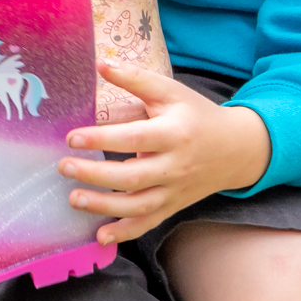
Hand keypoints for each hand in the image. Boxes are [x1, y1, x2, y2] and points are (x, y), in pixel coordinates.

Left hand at [59, 60, 273, 243]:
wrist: (236, 149)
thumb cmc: (196, 116)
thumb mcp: (171, 91)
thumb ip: (135, 79)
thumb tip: (99, 63)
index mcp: (174, 133)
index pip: (135, 139)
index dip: (102, 139)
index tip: (72, 137)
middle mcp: (176, 166)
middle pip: (133, 177)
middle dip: (95, 175)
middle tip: (64, 167)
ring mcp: (175, 191)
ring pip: (139, 206)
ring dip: (103, 207)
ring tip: (73, 198)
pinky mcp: (173, 206)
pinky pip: (148, 223)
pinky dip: (125, 233)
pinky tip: (100, 236)